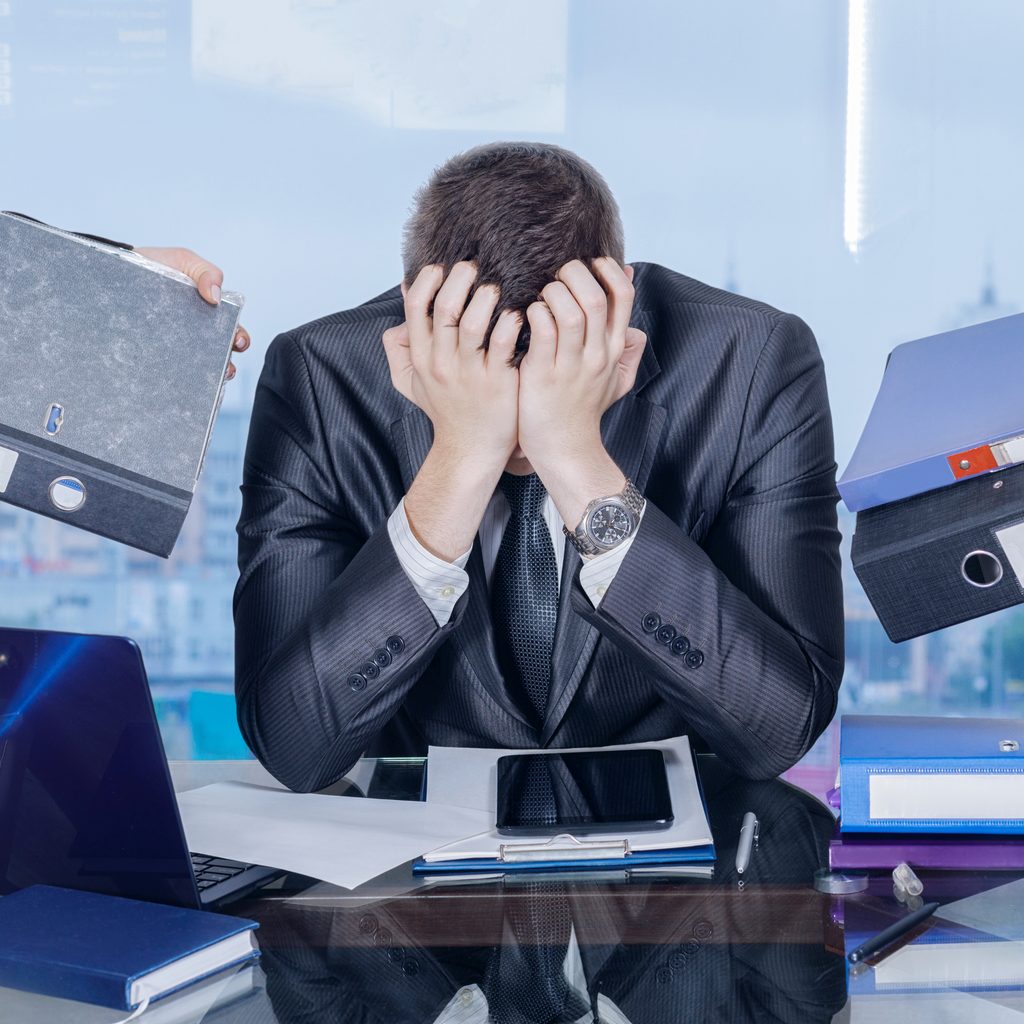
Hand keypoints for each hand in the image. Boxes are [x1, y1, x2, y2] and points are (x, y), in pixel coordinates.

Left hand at [134, 246, 249, 380]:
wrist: (115, 270)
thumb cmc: (155, 264)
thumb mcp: (184, 260)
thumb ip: (206, 272)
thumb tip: (216, 297)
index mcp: (207, 313)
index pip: (229, 330)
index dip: (239, 337)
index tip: (238, 341)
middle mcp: (194, 333)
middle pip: (217, 353)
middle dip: (227, 362)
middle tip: (225, 366)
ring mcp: (174, 345)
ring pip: (196, 366)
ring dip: (206, 375)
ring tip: (206, 378)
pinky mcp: (154, 353)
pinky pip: (166, 369)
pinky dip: (175, 378)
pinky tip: (175, 380)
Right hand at [383, 261, 520, 466]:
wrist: (470, 449)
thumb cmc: (447, 408)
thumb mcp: (412, 379)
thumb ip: (401, 342)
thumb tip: (401, 295)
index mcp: (421, 357)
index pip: (415, 308)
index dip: (427, 280)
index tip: (442, 267)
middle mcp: (441, 363)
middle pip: (444, 309)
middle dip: (460, 279)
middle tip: (475, 267)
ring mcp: (469, 373)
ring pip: (472, 324)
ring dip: (486, 298)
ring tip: (497, 288)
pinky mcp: (497, 383)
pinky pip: (503, 345)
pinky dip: (511, 323)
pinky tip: (519, 313)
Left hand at [517, 258, 646, 528]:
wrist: (565, 448)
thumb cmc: (583, 410)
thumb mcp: (615, 380)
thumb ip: (627, 351)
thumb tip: (636, 323)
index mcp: (613, 349)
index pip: (623, 297)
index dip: (606, 270)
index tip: (588, 264)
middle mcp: (596, 354)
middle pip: (596, 297)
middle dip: (575, 274)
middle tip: (557, 274)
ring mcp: (571, 365)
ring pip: (570, 311)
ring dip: (552, 292)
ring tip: (541, 294)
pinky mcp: (544, 374)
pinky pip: (543, 331)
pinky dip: (534, 314)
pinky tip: (526, 315)